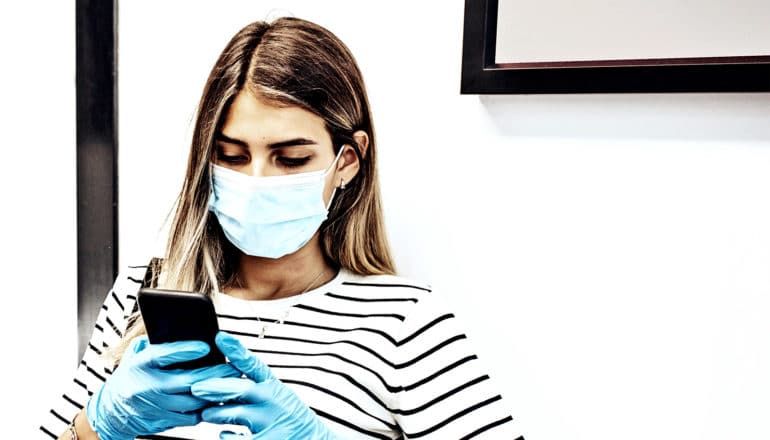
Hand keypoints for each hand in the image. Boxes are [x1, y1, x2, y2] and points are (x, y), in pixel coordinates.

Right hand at [86, 335, 239, 439]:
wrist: (111, 412)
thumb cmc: (130, 377)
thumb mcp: (135, 356)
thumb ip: (154, 342)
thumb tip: (179, 328)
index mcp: (140, 365)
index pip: (163, 355)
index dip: (186, 350)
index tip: (206, 346)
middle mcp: (148, 386)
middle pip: (188, 380)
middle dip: (215, 373)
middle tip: (234, 365)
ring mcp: (156, 406)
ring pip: (194, 401)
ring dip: (215, 392)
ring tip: (232, 382)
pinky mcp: (163, 422)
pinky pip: (191, 417)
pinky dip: (206, 409)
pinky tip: (217, 399)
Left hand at [191, 332, 341, 438]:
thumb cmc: (289, 418)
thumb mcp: (276, 395)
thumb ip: (251, 387)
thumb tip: (217, 381)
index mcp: (273, 385)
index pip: (254, 364)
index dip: (237, 350)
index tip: (220, 338)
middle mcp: (273, 400)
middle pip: (242, 388)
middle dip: (217, 386)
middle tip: (196, 387)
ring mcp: (272, 421)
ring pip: (238, 414)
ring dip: (218, 413)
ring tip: (205, 414)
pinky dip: (230, 437)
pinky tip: (223, 435)